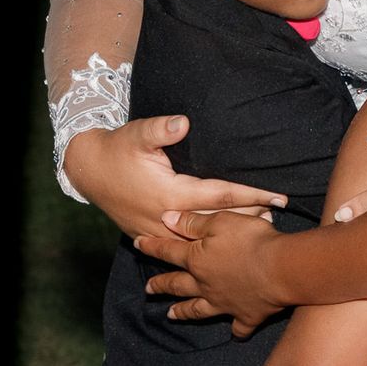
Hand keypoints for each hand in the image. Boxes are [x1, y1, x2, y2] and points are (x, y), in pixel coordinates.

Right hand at [64, 116, 285, 239]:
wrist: (88, 170)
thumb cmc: (118, 148)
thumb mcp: (137, 133)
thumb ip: (161, 128)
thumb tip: (184, 122)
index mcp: (171, 194)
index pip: (222, 195)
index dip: (252, 196)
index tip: (278, 197)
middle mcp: (167, 217)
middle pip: (218, 222)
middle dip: (248, 220)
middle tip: (277, 218)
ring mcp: (157, 231)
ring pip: (201, 238)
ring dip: (230, 235)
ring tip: (260, 230)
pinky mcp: (149, 236)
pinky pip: (183, 243)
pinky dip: (205, 243)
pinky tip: (221, 242)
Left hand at [138, 209, 285, 334]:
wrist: (282, 269)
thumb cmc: (252, 240)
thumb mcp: (221, 221)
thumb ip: (193, 222)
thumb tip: (167, 219)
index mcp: (198, 260)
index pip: (169, 252)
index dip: (152, 246)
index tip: (138, 244)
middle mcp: (205, 285)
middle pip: (178, 285)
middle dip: (162, 285)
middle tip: (149, 289)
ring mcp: (225, 303)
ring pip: (198, 310)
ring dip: (184, 312)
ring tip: (171, 314)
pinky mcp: (246, 315)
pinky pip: (238, 327)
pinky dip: (236, 330)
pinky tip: (235, 332)